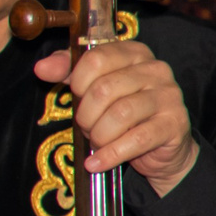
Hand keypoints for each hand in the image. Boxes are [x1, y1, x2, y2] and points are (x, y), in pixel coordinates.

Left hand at [35, 39, 199, 195]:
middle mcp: (155, 69)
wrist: (159, 146)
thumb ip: (67, 71)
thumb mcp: (92, 86)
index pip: (97, 58)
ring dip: (99, 134)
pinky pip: (136, 140)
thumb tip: (41, 68)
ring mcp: (168, 96)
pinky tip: (96, 162)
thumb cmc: (121, 110)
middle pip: (104, 89)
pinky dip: (110, 154)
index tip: (77, 96)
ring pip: (120, 114)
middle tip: (86, 126)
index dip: (78, 82)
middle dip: (86, 114)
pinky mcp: (174, 124)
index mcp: (134, 53)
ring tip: (96, 141)